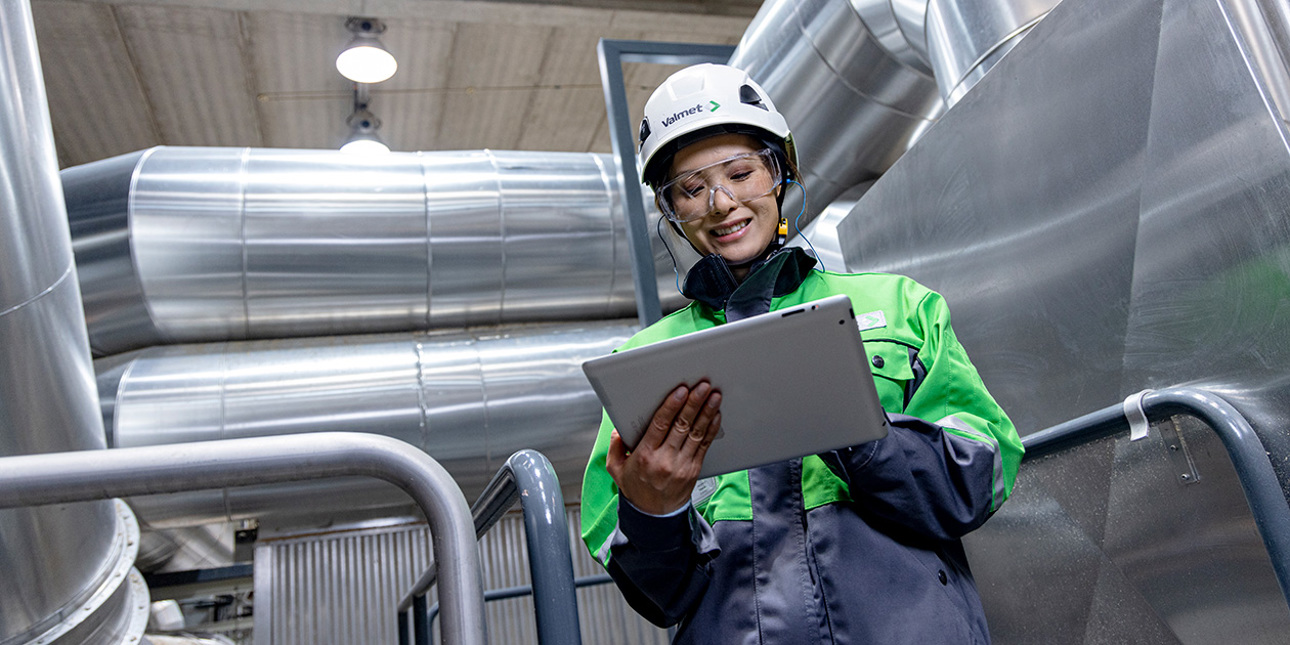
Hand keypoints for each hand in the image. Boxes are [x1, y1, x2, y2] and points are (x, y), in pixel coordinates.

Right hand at [606, 382, 721, 514]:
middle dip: (694, 403)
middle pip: (682, 426)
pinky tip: (715, 415)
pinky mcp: (694, 470)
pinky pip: (704, 445)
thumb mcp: (615, 469)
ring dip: (706, 412)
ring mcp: (682, 465)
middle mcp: (665, 460)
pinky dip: (711, 428)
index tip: (680, 391)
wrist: (654, 516)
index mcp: (645, 455)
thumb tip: (618, 428)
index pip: (660, 425)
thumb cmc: (636, 488)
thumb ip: (614, 446)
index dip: (672, 406)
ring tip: (714, 396)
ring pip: (696, 433)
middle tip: (702, 386)